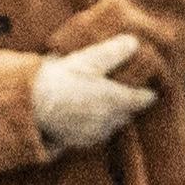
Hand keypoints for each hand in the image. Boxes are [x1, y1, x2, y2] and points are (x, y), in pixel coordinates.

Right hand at [32, 32, 158, 152]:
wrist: (33, 105)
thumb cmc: (61, 79)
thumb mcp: (88, 60)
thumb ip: (113, 51)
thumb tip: (133, 42)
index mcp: (116, 99)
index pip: (142, 100)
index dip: (147, 95)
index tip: (150, 92)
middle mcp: (110, 120)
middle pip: (127, 114)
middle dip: (128, 105)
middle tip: (124, 94)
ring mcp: (95, 133)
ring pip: (112, 125)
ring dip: (111, 116)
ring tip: (102, 104)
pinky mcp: (79, 142)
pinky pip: (95, 135)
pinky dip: (95, 126)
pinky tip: (85, 116)